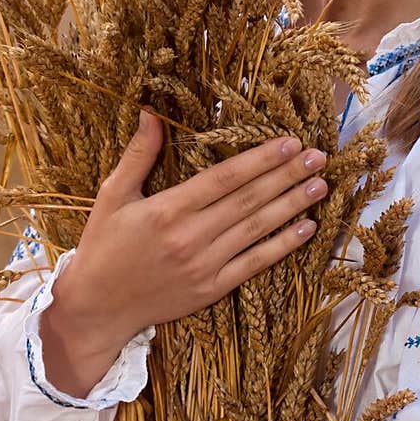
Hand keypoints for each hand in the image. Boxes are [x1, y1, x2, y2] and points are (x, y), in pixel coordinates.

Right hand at [45, 110, 328, 363]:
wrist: (98, 307)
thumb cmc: (104, 247)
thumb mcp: (112, 196)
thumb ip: (137, 155)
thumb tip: (150, 113)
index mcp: (167, 210)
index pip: (224, 178)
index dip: (260, 159)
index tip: (289, 142)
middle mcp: (190, 236)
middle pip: (249, 200)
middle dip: (287, 175)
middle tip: (319, 155)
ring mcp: (205, 265)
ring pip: (257, 229)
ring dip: (293, 205)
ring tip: (321, 185)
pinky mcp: (213, 288)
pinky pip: (255, 263)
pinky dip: (283, 245)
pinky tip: (306, 227)